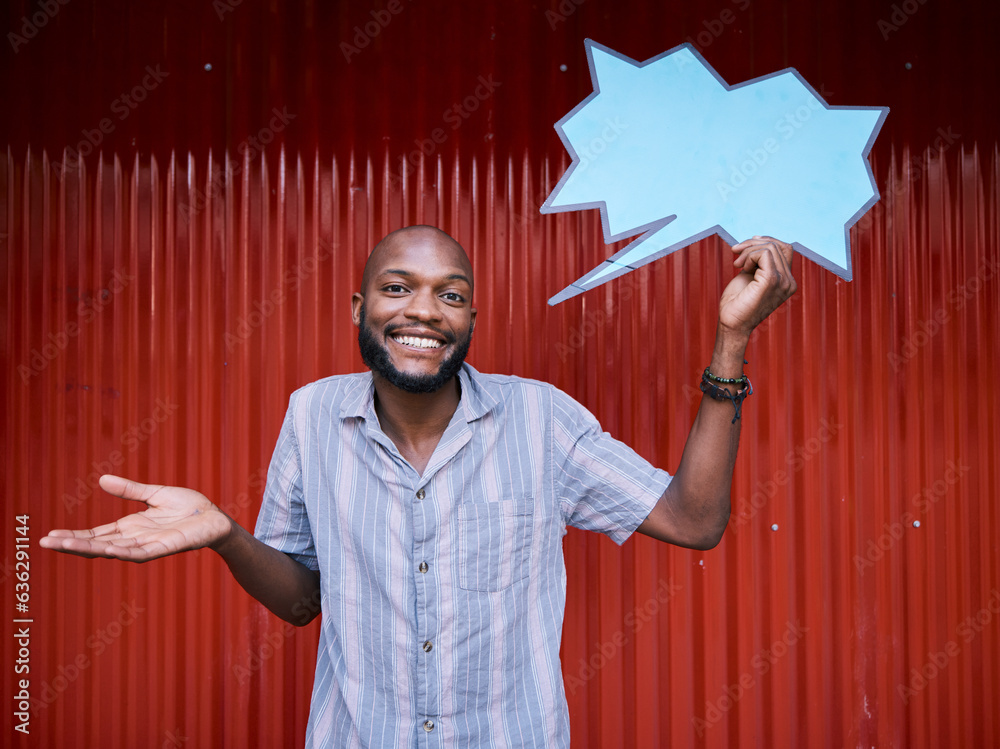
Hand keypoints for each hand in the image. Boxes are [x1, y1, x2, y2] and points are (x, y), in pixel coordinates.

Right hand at [39, 475, 232, 561]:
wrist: (215, 517)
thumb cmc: (188, 507)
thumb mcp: (154, 494)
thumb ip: (130, 490)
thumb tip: (102, 480)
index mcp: (131, 527)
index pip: (97, 534)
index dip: (74, 535)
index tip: (51, 535)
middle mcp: (135, 539)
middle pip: (98, 544)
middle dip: (72, 544)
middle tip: (45, 542)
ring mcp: (148, 545)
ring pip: (112, 550)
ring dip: (88, 548)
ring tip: (63, 545)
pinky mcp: (164, 548)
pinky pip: (138, 553)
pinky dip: (120, 551)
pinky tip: (104, 549)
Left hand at [718, 236, 797, 337]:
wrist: (731, 324)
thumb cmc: (737, 303)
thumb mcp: (751, 275)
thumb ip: (759, 262)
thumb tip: (758, 240)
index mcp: (786, 281)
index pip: (786, 248)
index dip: (766, 241)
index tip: (746, 246)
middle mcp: (789, 282)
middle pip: (777, 246)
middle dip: (752, 244)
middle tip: (735, 253)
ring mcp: (783, 282)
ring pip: (770, 247)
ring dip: (748, 250)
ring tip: (737, 263)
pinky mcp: (772, 281)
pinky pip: (764, 254)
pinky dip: (749, 255)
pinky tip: (741, 267)